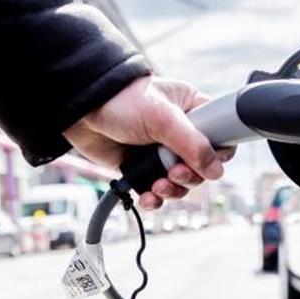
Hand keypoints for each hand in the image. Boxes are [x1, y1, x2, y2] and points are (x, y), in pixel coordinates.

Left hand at [64, 76, 235, 208]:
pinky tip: (148, 196)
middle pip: (201, 167)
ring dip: (172, 190)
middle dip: (188, 176)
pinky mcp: (142, 167)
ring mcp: (160, 151)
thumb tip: (215, 171)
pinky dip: (154, 198)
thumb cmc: (121, 100)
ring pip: (180, 183)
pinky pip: (157, 191)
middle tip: (174, 172)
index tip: (206, 162)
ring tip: (158, 185)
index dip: (216, 154)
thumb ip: (193, 145)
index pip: (219, 136)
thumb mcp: (163, 118)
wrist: (80, 110)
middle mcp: (179, 132)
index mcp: (191, 109)